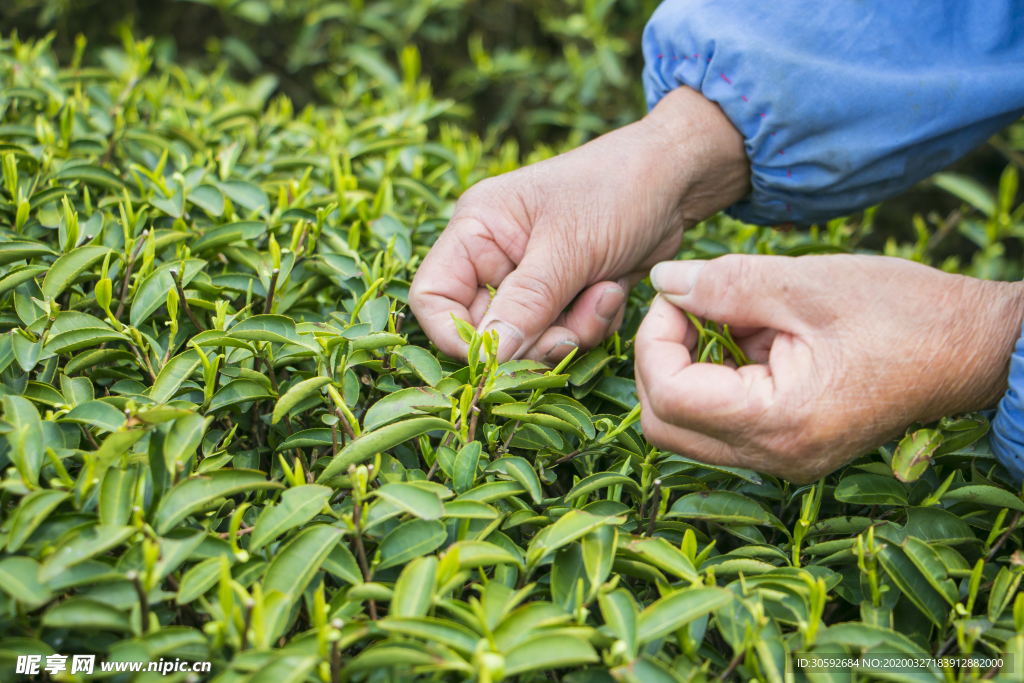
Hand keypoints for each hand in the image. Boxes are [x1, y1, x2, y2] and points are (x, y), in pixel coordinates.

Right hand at [409, 87, 749, 363]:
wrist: (677, 179)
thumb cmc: (617, 191)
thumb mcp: (568, 247)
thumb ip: (526, 304)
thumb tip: (489, 359)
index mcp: (477, 231)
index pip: (433, 297)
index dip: (455, 335)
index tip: (494, 359)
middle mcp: (495, 257)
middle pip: (484, 330)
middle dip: (533, 337)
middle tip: (572, 328)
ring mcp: (530, 280)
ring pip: (528, 340)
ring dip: (571, 331)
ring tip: (605, 294)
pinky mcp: (564, 296)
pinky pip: (563, 336)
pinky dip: (591, 326)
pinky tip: (614, 293)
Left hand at [637, 254, 1023, 482]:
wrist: (973, 349)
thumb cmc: (904, 313)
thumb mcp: (807, 285)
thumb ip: (725, 284)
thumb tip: (663, 282)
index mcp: (780, 422)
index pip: (668, 397)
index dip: (654, 339)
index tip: (678, 296)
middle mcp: (776, 457)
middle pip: (664, 425)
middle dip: (659, 360)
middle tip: (690, 308)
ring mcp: (783, 460)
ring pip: (686, 429)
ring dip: (686, 369)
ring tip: (729, 321)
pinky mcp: (788, 448)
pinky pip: (721, 423)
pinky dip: (715, 380)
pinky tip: (749, 339)